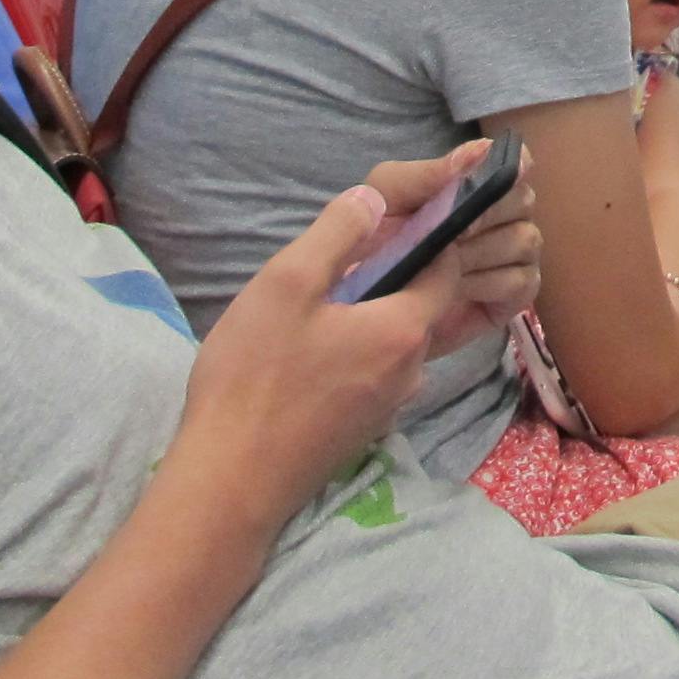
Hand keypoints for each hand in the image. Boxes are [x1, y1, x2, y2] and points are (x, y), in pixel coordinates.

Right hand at [163, 141, 536, 544]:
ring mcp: (389, 407)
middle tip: (341, 263)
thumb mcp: (287, 284)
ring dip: (370, 318)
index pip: (447, 269)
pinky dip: (356, 353)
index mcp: (405, 329)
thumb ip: (336, 234)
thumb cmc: (256, 376)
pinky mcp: (363, 431)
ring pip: (394, 342)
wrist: (231, 481)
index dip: (428, 238)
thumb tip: (374, 197)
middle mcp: (412, 371)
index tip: (392, 221)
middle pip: (421, 306)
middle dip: (393, 278)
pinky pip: (374, 374)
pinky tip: (311, 353)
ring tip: (318, 307)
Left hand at [356, 143, 541, 355]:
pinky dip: (489, 284)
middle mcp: (505, 215)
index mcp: (477, 184)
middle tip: (448, 236)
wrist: (365, 309)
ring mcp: (515, 256)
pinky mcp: (516, 297)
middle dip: (484, 217)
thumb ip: (426, 174)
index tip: (486, 184)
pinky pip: (522, 281)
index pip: (516, 164)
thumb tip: (479, 150)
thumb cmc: (376, 245)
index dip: (510, 169)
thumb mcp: (385, 200)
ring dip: (480, 254)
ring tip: (441, 269)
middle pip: (523, 201)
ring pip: (525, 240)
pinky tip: (457, 290)